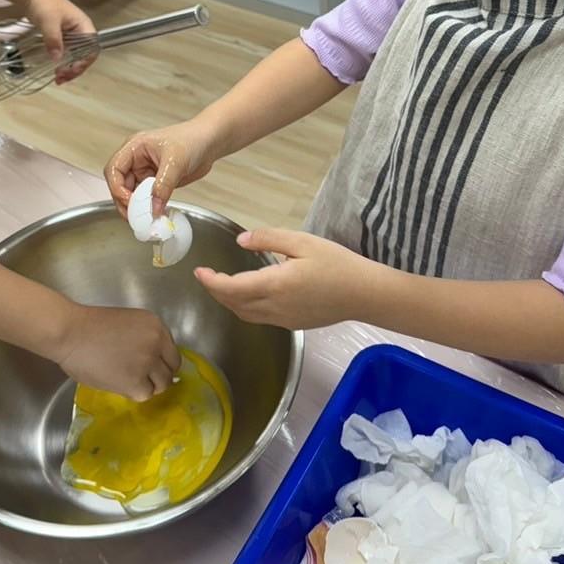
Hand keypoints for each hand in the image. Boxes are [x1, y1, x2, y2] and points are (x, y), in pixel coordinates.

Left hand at [22, 0, 94, 81]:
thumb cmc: (44, 3)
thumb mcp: (49, 21)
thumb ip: (54, 39)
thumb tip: (57, 58)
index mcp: (84, 26)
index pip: (91, 49)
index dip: (83, 62)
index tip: (70, 70)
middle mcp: (81, 32)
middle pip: (85, 56)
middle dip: (75, 69)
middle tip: (61, 78)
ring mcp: (72, 36)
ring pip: (76, 57)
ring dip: (69, 68)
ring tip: (58, 78)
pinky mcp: (63, 38)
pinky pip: (67, 54)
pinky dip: (62, 63)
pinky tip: (55, 70)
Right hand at [55, 300, 180, 399]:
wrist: (72, 334)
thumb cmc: (92, 326)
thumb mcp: (129, 324)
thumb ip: (145, 340)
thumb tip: (153, 360)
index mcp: (156, 326)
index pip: (172, 352)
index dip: (162, 362)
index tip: (153, 367)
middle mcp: (157, 344)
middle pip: (170, 370)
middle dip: (158, 375)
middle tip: (141, 377)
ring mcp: (147, 363)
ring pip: (160, 385)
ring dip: (148, 385)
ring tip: (130, 381)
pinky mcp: (135, 381)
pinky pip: (144, 394)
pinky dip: (135, 392)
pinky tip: (122, 385)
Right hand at [105, 120, 217, 216]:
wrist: (209, 143)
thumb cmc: (192, 140)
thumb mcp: (176, 162)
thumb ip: (163, 186)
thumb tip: (154, 208)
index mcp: (134, 148)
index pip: (114, 169)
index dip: (117, 187)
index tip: (128, 201)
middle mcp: (136, 160)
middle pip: (119, 184)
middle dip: (125, 202)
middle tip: (135, 217)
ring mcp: (145, 171)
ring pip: (131, 193)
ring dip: (136, 207)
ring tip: (145, 219)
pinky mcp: (155, 182)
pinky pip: (146, 198)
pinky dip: (148, 207)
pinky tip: (155, 214)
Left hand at [194, 228, 378, 330]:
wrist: (364, 294)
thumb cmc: (336, 264)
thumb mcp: (302, 242)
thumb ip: (268, 239)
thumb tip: (241, 241)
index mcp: (275, 284)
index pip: (231, 288)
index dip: (211, 282)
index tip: (199, 271)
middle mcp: (274, 307)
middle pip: (233, 304)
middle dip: (216, 291)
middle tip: (207, 275)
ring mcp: (283, 319)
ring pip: (245, 315)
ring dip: (229, 301)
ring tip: (223, 284)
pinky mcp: (292, 324)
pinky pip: (260, 318)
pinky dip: (245, 307)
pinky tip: (249, 294)